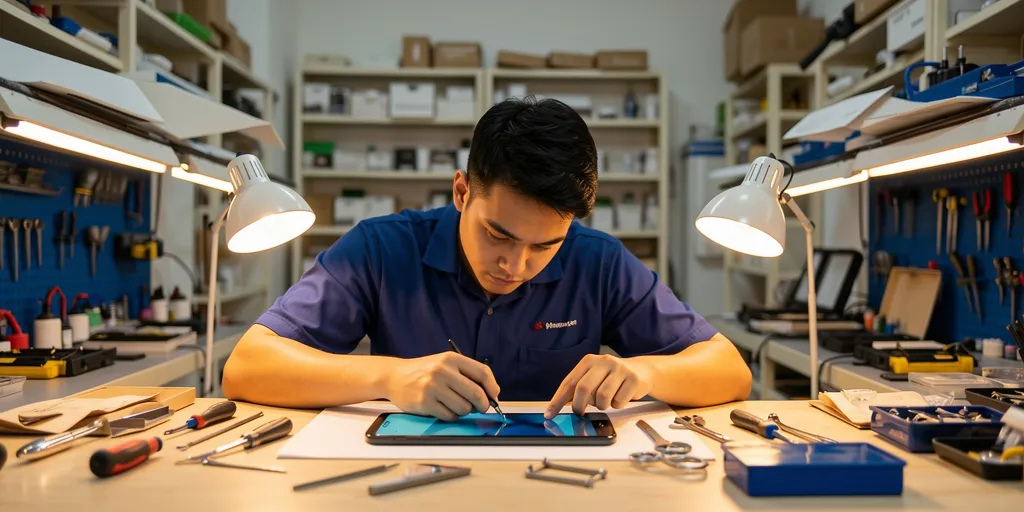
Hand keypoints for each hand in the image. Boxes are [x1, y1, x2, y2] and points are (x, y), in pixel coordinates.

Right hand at [385, 352, 499, 420]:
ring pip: (464, 408)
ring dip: (464, 411)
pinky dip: (450, 416)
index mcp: (451, 358)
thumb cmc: (424, 372)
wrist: (394, 376)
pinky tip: (443, 408)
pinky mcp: (425, 402)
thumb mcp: (444, 364)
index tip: (494, 396)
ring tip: (454, 405)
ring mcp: (433, 387)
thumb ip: (466, 375)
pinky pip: (449, 416)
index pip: (482, 372)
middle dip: (482, 405)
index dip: (492, 387)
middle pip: (476, 393)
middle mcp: (443, 371)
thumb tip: (490, 394)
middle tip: (480, 408)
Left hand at [544, 354, 651, 418]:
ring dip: (602, 405)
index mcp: (589, 361)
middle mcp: (604, 361)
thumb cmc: (612, 377)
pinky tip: (620, 397)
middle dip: (579, 406)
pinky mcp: (633, 379)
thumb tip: (557, 407)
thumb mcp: (594, 377)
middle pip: (584, 388)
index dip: (558, 400)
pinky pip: (618, 402)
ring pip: (602, 397)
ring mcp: (620, 369)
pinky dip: (617, 405)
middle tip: (579, 413)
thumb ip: (578, 388)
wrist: (641, 371)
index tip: (550, 414)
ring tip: (606, 401)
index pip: (569, 382)